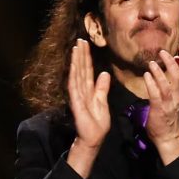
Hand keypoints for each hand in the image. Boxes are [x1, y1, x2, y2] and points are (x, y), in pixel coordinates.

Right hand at [66, 38, 112, 167]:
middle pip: (81, 69)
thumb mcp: (103, 101)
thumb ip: (102, 88)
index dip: (87, 57)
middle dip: (81, 55)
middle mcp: (81, 90)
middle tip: (80, 40)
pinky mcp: (76, 102)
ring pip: (77, 74)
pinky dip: (74, 74)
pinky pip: (75, 85)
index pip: (87, 70)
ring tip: (77, 47)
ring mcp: (78, 95)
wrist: (94, 137)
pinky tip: (74, 64)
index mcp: (89, 89)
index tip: (86, 44)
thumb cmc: (97, 122)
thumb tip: (104, 73)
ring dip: (77, 61)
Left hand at [144, 40, 178, 153]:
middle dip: (172, 62)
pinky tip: (146, 76)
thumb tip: (172, 63)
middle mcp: (178, 95)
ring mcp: (169, 102)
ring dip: (160, 72)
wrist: (169, 137)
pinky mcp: (159, 109)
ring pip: (167, 84)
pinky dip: (151, 84)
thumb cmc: (168, 115)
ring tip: (152, 62)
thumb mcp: (174, 96)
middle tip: (164, 51)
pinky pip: (156, 95)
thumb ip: (173, 81)